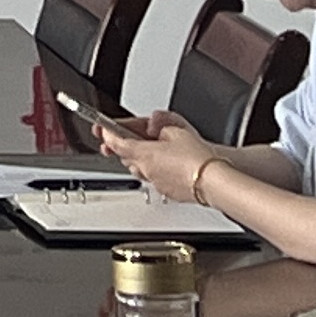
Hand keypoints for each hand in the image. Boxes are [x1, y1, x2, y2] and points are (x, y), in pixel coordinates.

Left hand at [100, 115, 220, 204]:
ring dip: (139, 158)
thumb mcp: (176, 130)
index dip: (107, 134)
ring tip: (149, 149)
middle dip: (123, 146)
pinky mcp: (168, 191)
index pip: (116, 143)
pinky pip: (154, 178)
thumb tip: (153, 125)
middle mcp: (146, 171)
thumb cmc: (197, 159)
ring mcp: (156, 183)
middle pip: (126, 157)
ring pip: (139, 169)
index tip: (102, 129)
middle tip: (121, 136)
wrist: (214, 182)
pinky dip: (155, 170)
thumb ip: (160, 125)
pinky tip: (167, 164)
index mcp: (144, 154)